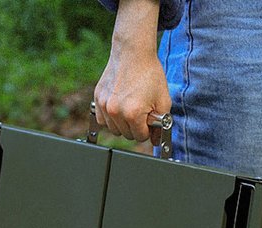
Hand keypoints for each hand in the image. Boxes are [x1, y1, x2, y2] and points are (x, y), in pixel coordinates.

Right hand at [94, 0, 171, 144]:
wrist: (133, 52)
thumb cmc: (149, 74)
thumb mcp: (163, 101)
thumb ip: (161, 125)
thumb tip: (156, 142)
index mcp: (133, 114)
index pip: (141, 137)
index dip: (148, 130)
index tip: (149, 120)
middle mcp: (116, 111)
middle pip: (127, 135)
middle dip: (136, 127)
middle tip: (142, 112)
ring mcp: (104, 105)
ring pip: (114, 130)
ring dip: (123, 124)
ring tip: (131, 108)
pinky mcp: (97, 98)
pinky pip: (102, 120)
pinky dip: (111, 118)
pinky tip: (119, 107)